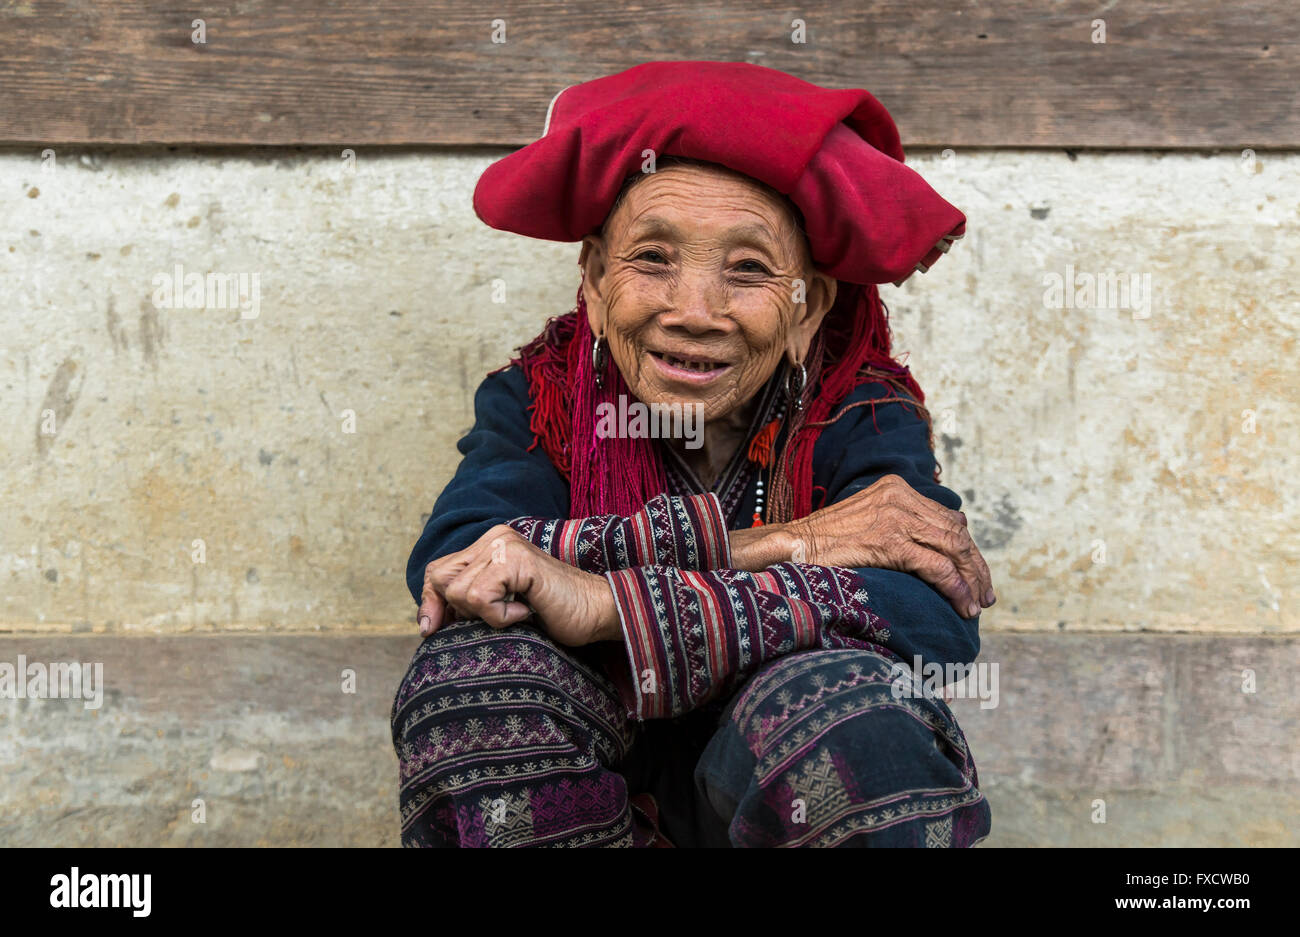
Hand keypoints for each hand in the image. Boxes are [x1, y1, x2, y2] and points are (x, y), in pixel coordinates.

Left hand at [416, 525, 620, 646]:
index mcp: (489, 544)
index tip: (433, 630)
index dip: (430, 602)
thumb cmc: (553, 614)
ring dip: (485, 615)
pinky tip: (526, 611)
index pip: (437, 571)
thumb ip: (469, 602)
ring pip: (459, 592)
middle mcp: (495, 537)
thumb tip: (427, 623)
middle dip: (453, 609)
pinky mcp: (516, 560)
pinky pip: (480, 597)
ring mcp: (506, 545)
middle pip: (441, 578)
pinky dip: (500, 616)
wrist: (597, 612)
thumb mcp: (499, 607)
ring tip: (518, 611)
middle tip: (492, 619)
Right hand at [737, 475, 994, 618]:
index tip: (975, 576)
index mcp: (896, 488)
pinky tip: (962, 605)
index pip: (948, 518)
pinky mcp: (890, 541)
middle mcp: (900, 496)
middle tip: (985, 595)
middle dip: (976, 567)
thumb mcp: (866, 521)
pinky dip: (955, 588)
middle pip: (956, 533)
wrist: (790, 545)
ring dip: (971, 580)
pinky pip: (936, 566)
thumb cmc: (823, 543)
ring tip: (976, 605)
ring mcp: (895, 517)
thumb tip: (941, 541)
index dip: (967, 549)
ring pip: (953, 548)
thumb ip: (901, 525)